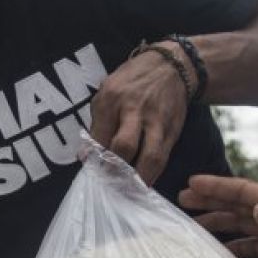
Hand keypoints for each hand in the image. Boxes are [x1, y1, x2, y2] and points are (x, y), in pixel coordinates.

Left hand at [91, 42, 188, 184]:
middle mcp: (135, 110)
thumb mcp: (106, 92)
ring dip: (138, 179)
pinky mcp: (172, 131)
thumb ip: (96, 125)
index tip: (93, 175)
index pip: (100, 136)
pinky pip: (163, 158)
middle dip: (115, 170)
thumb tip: (85, 157)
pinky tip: (144, 184)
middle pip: (124, 146)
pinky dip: (153, 175)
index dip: (95, 160)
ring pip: (150, 157)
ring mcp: (156, 122)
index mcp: (112, 98)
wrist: (170, 67)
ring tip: (129, 190)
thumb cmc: (131, 82)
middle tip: (110, 185)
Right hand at [178, 175, 257, 257]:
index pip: (244, 191)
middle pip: (238, 205)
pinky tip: (221, 252)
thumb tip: (256, 210)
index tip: (191, 183)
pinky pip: (253, 247)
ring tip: (194, 224)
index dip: (217, 187)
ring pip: (242, 225)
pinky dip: (235, 248)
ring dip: (219, 223)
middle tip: (181, 199)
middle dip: (210, 201)